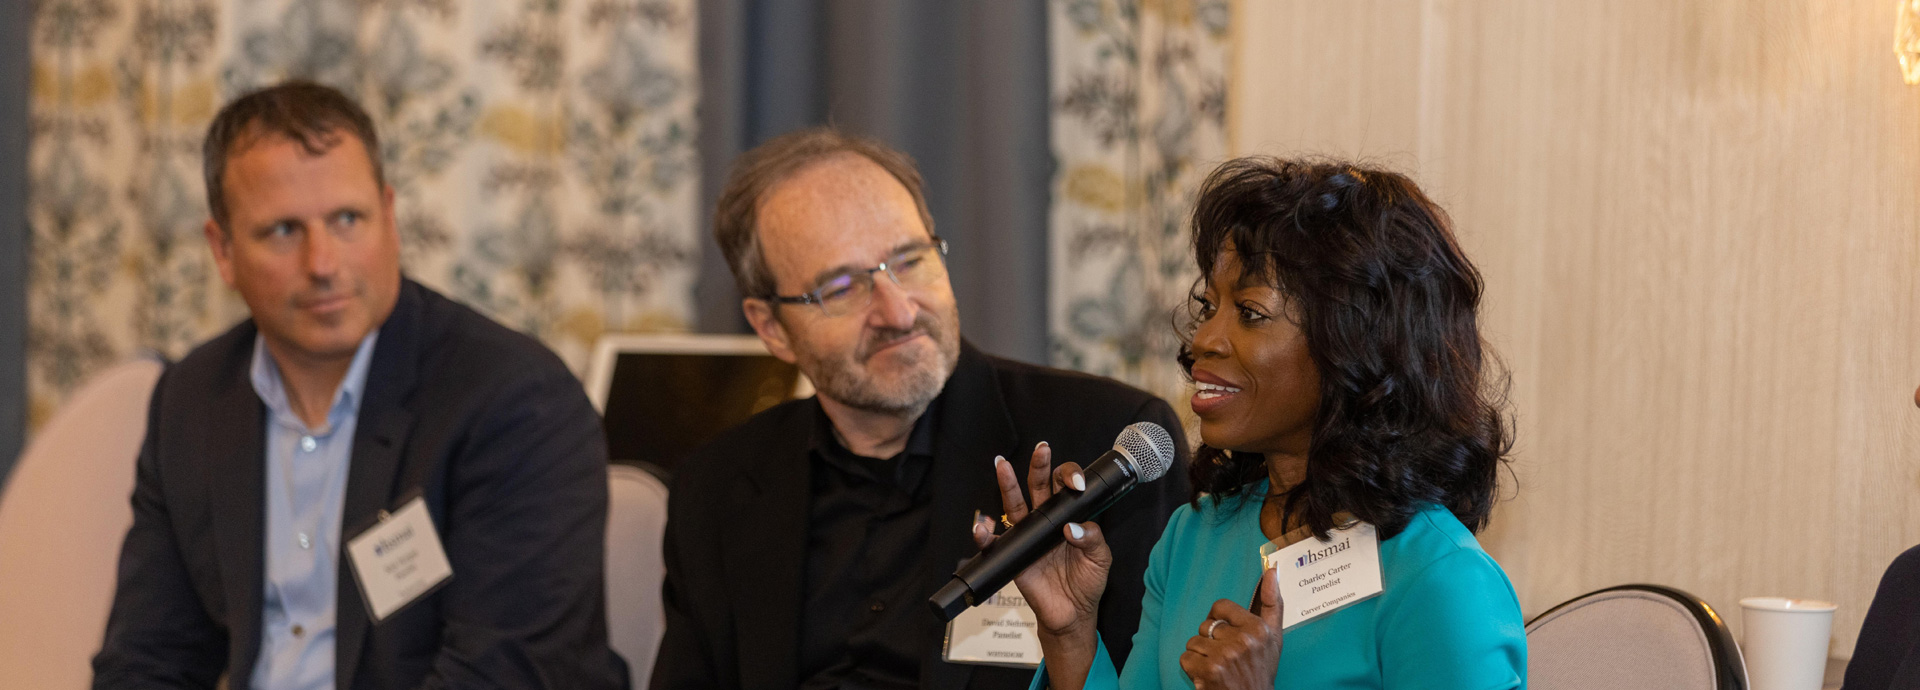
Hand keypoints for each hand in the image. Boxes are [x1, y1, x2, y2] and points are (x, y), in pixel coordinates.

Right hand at [971, 442, 1112, 639]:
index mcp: (1068, 516)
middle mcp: (1047, 520)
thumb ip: (1092, 539)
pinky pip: (998, 541)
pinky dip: (986, 534)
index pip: (1065, 487)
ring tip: (1001, 465)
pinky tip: (983, 526)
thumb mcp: (1100, 559)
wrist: (1072, 613)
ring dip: (1007, 484)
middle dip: (1039, 466)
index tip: (1076, 485)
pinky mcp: (1015, 553)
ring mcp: (1029, 534)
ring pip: (1015, 504)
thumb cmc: (1087, 583)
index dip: (1069, 479)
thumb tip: (1072, 528)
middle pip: (1038, 486)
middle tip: (1042, 449)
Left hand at [1180, 567, 1284, 689]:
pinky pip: (1185, 657)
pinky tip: (1207, 675)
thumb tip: (1273, 570)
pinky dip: (1192, 668)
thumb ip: (1272, 603)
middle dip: (1211, 641)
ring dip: (1201, 655)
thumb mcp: (1274, 637)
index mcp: (1258, 628)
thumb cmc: (1261, 669)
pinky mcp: (1208, 670)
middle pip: (1206, 625)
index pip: (1220, 607)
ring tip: (1218, 667)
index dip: (1220, 621)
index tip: (1228, 636)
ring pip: (1194, 642)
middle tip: (1226, 657)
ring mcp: (1224, 656)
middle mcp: (1242, 640)